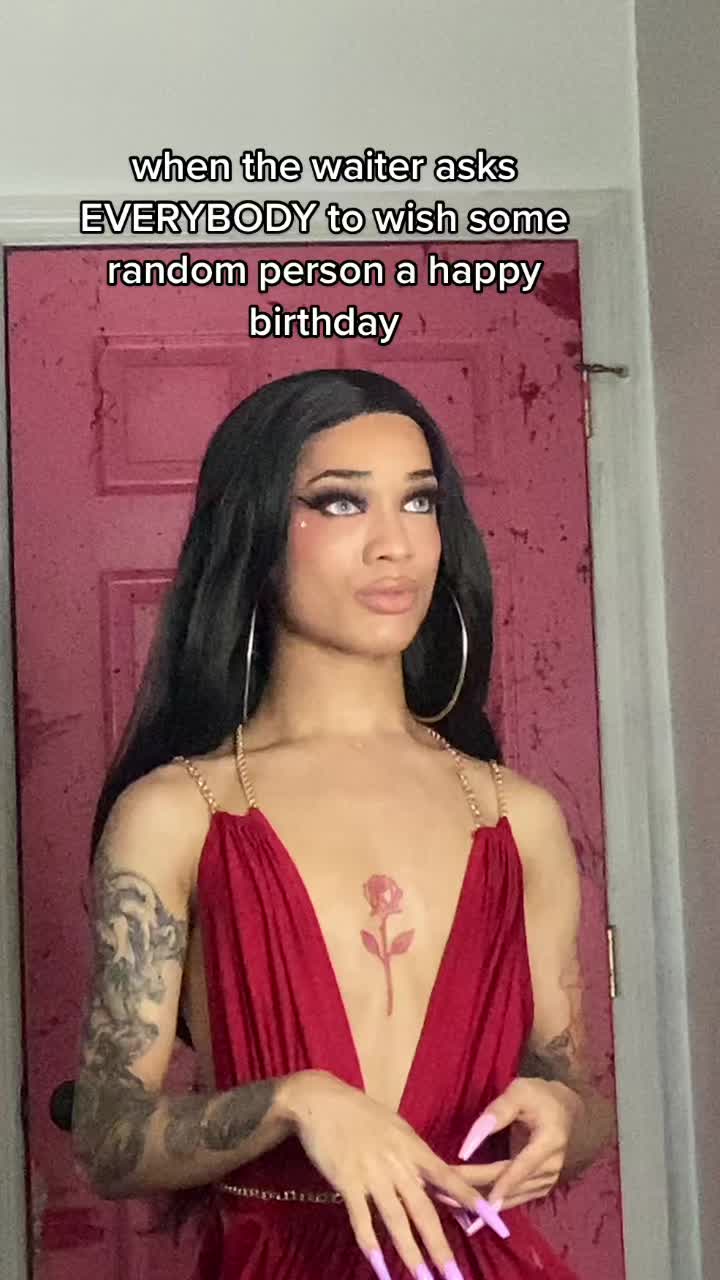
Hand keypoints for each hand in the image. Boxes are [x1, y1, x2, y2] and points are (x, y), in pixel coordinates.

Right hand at [278, 1070, 510, 1278]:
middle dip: (441, 1247)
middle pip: (424, 1211)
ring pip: (396, 1221)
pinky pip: (361, 1219)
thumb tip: (437, 1181)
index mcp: (414, 1148)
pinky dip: (371, 1245)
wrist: (321, 1100)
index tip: (496, 1223)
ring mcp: (372, 1174)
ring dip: (410, 1255)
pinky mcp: (347, 1182)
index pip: (450, 1178)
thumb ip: (415, 1156)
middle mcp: (398, 1164)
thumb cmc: (360, 1113)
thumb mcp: (396, 1128)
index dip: (473, 1201)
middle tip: (455, 1277)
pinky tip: (379, 1268)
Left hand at [452, 1077, 583, 1220]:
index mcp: (549, 1143)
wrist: (564, 1110)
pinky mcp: (539, 1188)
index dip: (491, 1179)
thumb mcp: (519, 1092)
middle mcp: (551, 1169)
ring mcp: (546, 1182)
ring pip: (509, 1198)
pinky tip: (467, 1203)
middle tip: (442, 1192)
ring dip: (480, 1201)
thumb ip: (497, 1113)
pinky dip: (490, 1202)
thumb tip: (472, 1141)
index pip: (519, 1168)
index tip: (465, 1188)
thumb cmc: (539, 1096)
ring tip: (448, 1199)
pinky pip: (513, 1199)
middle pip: (508, 1185)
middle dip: (475, 1190)